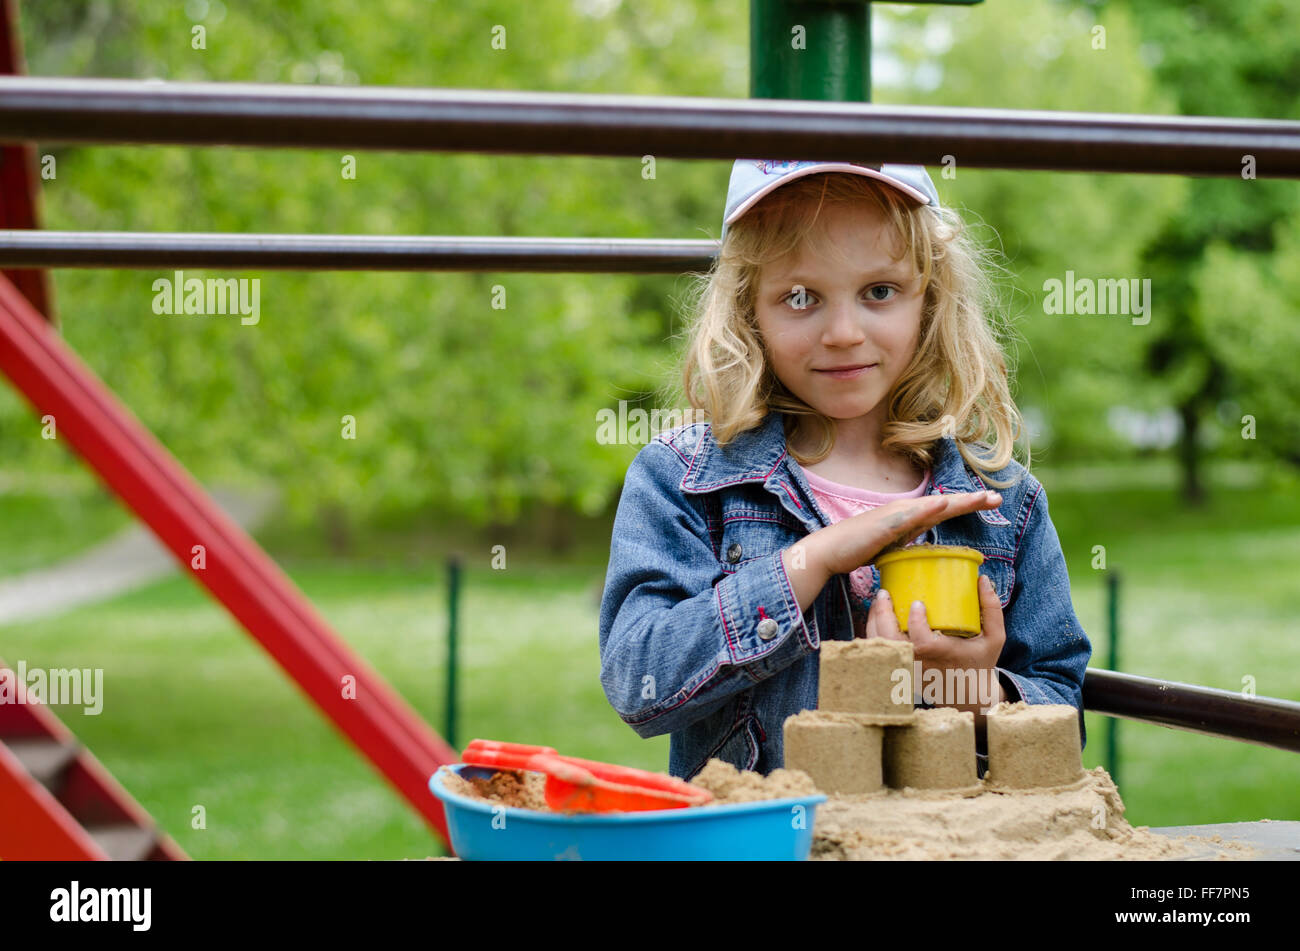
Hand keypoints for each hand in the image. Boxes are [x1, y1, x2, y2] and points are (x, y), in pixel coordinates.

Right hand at [811, 490, 1002, 577]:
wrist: (830, 552)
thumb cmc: (858, 549)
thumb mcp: (892, 548)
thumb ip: (909, 546)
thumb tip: (924, 556)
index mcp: (909, 517)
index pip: (943, 510)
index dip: (966, 505)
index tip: (990, 502)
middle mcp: (905, 511)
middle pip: (944, 505)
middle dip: (971, 501)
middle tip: (997, 498)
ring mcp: (895, 515)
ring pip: (933, 507)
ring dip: (957, 502)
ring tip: (980, 498)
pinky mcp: (885, 525)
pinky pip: (910, 517)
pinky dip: (927, 509)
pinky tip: (942, 504)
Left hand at [866, 573, 1007, 719]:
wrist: (969, 695)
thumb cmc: (981, 663)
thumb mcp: (994, 638)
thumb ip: (991, 608)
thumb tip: (983, 579)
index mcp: (941, 656)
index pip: (921, 642)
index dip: (915, 622)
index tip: (917, 604)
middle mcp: (919, 663)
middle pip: (891, 643)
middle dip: (882, 616)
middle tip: (883, 594)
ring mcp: (907, 668)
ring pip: (881, 647)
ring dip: (875, 623)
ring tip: (878, 602)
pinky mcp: (900, 670)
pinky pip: (881, 651)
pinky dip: (875, 633)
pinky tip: (877, 617)